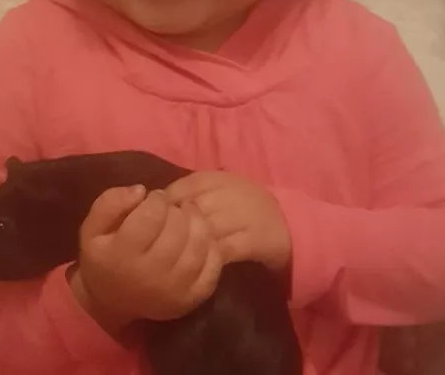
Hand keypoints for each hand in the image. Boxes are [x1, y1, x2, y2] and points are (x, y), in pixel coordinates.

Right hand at [71, 186, 223, 332]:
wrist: (112, 302)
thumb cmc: (103, 258)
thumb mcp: (92, 228)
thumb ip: (110, 203)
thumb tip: (140, 190)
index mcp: (122, 255)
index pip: (152, 214)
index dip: (156, 199)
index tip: (153, 199)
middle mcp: (150, 275)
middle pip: (178, 227)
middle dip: (176, 209)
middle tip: (169, 210)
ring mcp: (175, 289)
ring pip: (199, 242)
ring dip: (196, 221)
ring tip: (186, 216)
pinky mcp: (193, 297)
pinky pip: (214, 263)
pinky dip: (210, 244)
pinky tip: (197, 237)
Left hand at [165, 171, 291, 272]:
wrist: (291, 224)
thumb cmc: (245, 208)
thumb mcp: (220, 192)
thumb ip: (192, 194)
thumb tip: (155, 201)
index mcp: (220, 178)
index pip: (183, 188)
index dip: (164, 206)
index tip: (153, 222)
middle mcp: (233, 192)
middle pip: (192, 209)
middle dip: (173, 229)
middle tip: (160, 245)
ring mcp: (246, 216)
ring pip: (207, 230)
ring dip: (188, 246)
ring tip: (176, 258)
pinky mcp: (257, 240)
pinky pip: (224, 250)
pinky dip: (208, 258)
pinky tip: (198, 266)